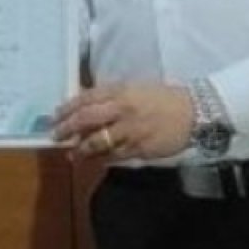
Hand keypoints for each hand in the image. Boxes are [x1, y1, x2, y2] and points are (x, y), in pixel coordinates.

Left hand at [55, 83, 193, 163]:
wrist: (194, 114)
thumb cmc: (164, 98)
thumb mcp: (136, 88)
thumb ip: (113, 95)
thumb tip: (88, 103)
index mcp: (120, 91)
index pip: (86, 98)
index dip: (68, 107)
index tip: (56, 115)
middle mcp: (121, 109)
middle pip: (86, 119)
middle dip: (67, 128)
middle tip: (55, 136)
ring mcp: (129, 130)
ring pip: (96, 141)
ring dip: (80, 149)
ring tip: (71, 154)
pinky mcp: (138, 149)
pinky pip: (113, 155)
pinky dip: (101, 158)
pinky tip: (94, 160)